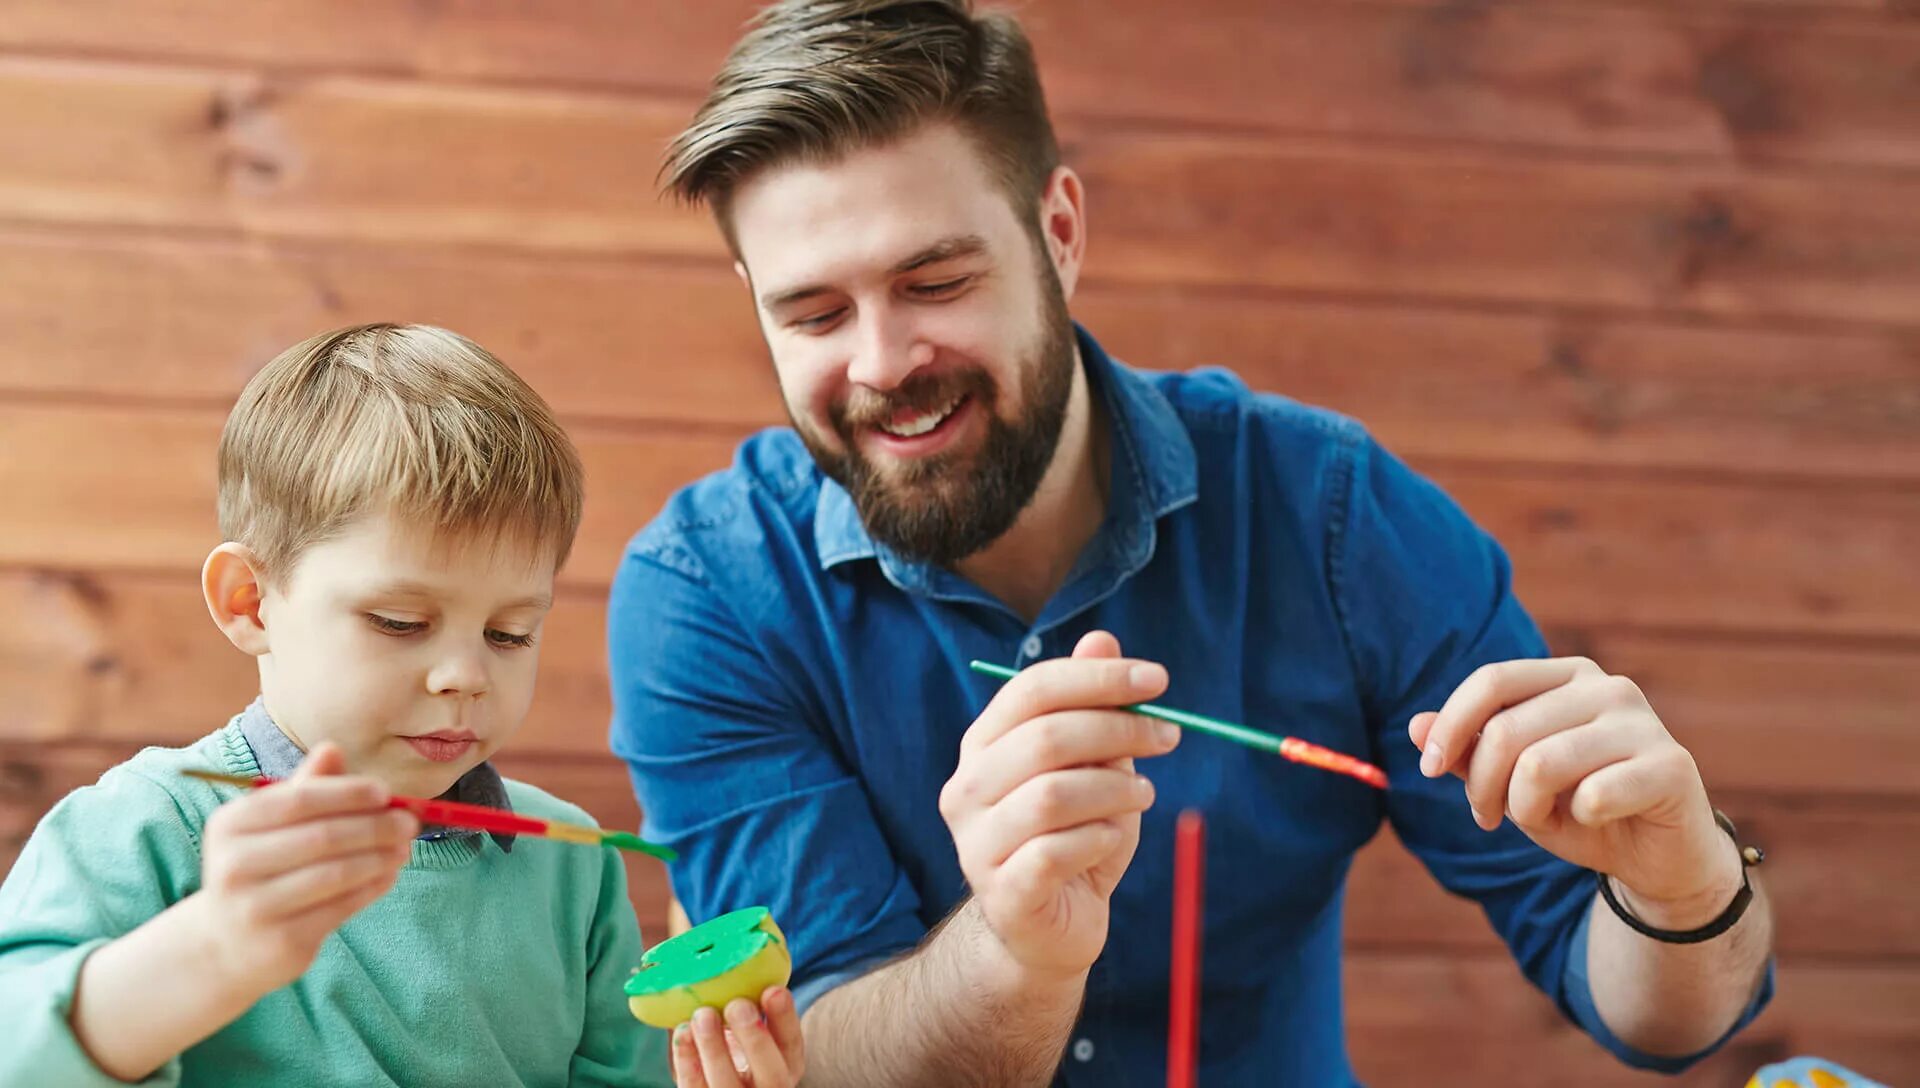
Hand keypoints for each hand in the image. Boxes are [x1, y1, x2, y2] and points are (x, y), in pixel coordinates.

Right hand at [194, 743, 417, 994]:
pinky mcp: (281, 941)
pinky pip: (341, 907)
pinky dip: (372, 887)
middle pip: (322, 836)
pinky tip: (389, 875)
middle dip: (375, 826)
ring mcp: (254, 907)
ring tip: (404, 848)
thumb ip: (303, 788)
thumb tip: (333, 748)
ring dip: (380, 857)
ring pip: (336, 873)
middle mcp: (234, 865)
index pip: (300, 799)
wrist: (226, 944)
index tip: (386, 793)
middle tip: (409, 822)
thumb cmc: (260, 869)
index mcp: (230, 824)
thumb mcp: (270, 826)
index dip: (348, 794)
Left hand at [671, 986, 804, 1087]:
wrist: (719, 1074)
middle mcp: (768, 1086)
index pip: (792, 1044)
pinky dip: (686, 1060)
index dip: (785, 1019)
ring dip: (714, 1048)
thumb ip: (751, 999)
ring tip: (702, 1014)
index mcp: (787, 1063)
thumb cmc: (738, 1036)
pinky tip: (681, 1031)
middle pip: (770, 1073)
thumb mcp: (753, 1023)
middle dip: (754, 1038)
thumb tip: (732, 944)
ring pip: (728, 1085)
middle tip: (736, 1005)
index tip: (773, 990)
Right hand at [938, 631, 1178, 979]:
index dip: (1098, 678)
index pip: (1032, 690)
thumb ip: (1092, 707)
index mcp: (984, 744)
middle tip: (1171, 736)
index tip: (1158, 682)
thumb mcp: (1092, 765)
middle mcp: (968, 788)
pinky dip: (1099, 839)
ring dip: (1115, 789)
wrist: (1049, 928)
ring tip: (1144, 796)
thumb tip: (1102, 639)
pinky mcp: (1004, 892)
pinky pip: (1056, 852)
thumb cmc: (1073, 835)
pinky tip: (1112, 840)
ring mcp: (977, 843)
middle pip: (1046, 738)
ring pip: (1053, 795)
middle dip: (1120, 730)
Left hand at [1410, 657, 1741, 927]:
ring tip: (1537, 820)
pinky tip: (1593, 821)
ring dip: (1523, 807)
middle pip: (1507, 729)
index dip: (1451, 724)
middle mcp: (1608, 687)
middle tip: (1486, 817)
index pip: (1492, 680)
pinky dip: (1577, 820)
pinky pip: (1593, 795)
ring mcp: (1644, 722)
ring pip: (1540, 763)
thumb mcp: (1510, 781)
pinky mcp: (1672, 765)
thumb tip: (1414, 727)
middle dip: (1481, 784)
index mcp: (1568, 676)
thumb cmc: (1577, 809)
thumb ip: (1466, 752)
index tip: (1428, 769)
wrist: (1655, 856)